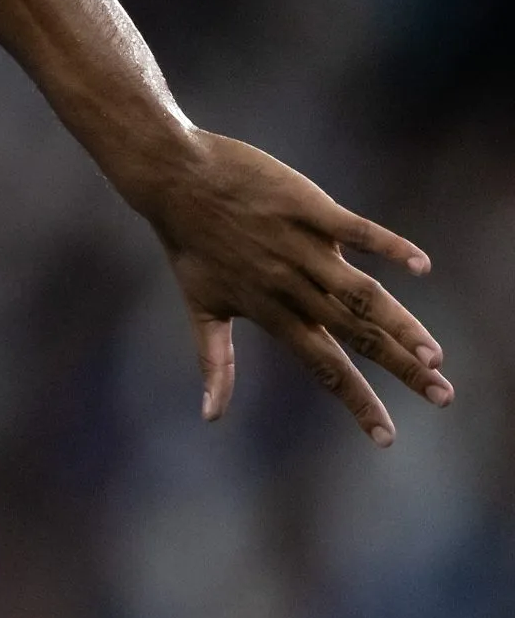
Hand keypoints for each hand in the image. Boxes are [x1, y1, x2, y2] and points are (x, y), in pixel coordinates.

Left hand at [129, 130, 452, 444]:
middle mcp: (290, 285)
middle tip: (443, 397)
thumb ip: (216, 362)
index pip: (323, 368)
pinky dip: (389, 246)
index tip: (387, 438)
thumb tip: (210, 418)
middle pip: (355, 335)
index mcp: (271, 312)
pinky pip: (356, 229)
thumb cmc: (189, 244)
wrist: (173, 179)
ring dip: (400, 323)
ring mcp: (301, 247)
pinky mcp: (308, 208)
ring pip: (361, 293)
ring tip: (434, 354)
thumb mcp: (201, 307)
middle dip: (401, 369)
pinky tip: (421, 266)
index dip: (356, 403)